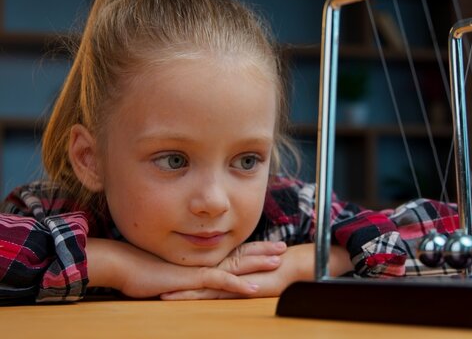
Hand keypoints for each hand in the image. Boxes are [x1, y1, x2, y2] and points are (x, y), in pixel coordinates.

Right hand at [86, 238, 285, 298]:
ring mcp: (201, 268)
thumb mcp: (169, 271)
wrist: (123, 265)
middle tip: (284, 248)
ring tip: (279, 262)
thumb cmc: (141, 269)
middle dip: (264, 250)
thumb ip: (183, 272)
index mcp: (201, 257)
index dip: (253, 247)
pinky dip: (239, 286)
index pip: (233, 251)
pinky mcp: (194, 279)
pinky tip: (255, 289)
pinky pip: (222, 282)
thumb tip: (189, 273)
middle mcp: (205, 259)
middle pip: (241, 253)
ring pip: (237, 264)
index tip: (269, 245)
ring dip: (259, 263)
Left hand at [160, 244, 352, 299]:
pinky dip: (196, 293)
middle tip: (152, 287)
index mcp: (230, 267)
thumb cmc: (281, 270)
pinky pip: (214, 290)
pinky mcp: (239, 284)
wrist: (298, 264)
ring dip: (181, 291)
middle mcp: (227, 270)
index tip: (164, 281)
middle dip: (175, 282)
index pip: (204, 274)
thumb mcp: (257, 275)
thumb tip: (235, 286)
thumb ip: (243, 278)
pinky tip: (180, 297)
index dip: (184, 277)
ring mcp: (232, 276)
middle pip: (198, 278)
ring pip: (201, 284)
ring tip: (160, 295)